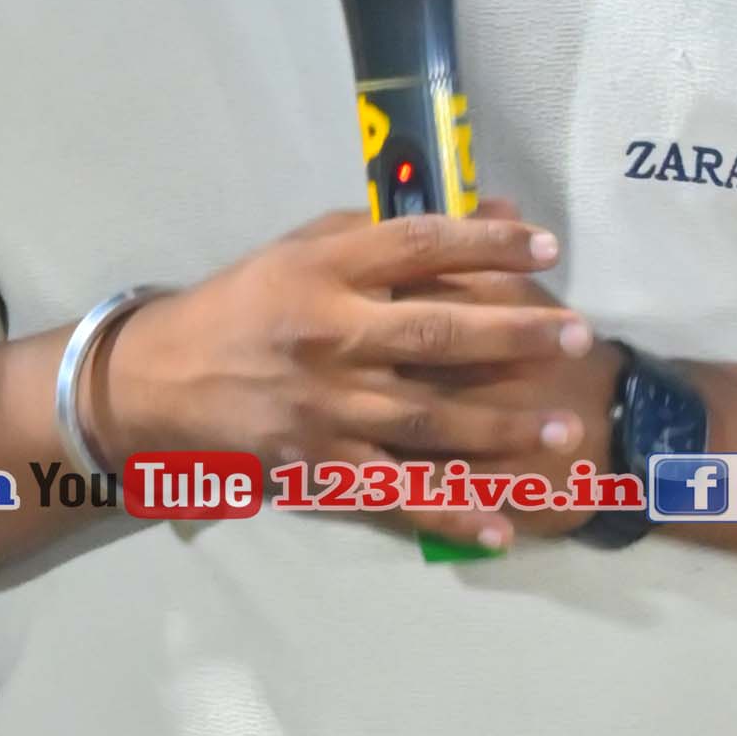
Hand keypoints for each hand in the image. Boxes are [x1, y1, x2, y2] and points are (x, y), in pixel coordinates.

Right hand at [100, 211, 602, 473]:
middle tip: (577, 337)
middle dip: (514, 337)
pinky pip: (393, 492)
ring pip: (427, 420)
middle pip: (436, 335)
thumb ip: (386, 235)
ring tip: (563, 429)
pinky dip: (448, 512)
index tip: (546, 247)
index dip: (486, 244)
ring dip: (501, 428)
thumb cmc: (244, 305)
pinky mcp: (316, 465)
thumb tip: (487, 211)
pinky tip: (501, 524)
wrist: (158, 381)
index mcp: (323, 271)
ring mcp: (323, 407)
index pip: (417, 245)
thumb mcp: (302, 250)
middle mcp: (327, 335)